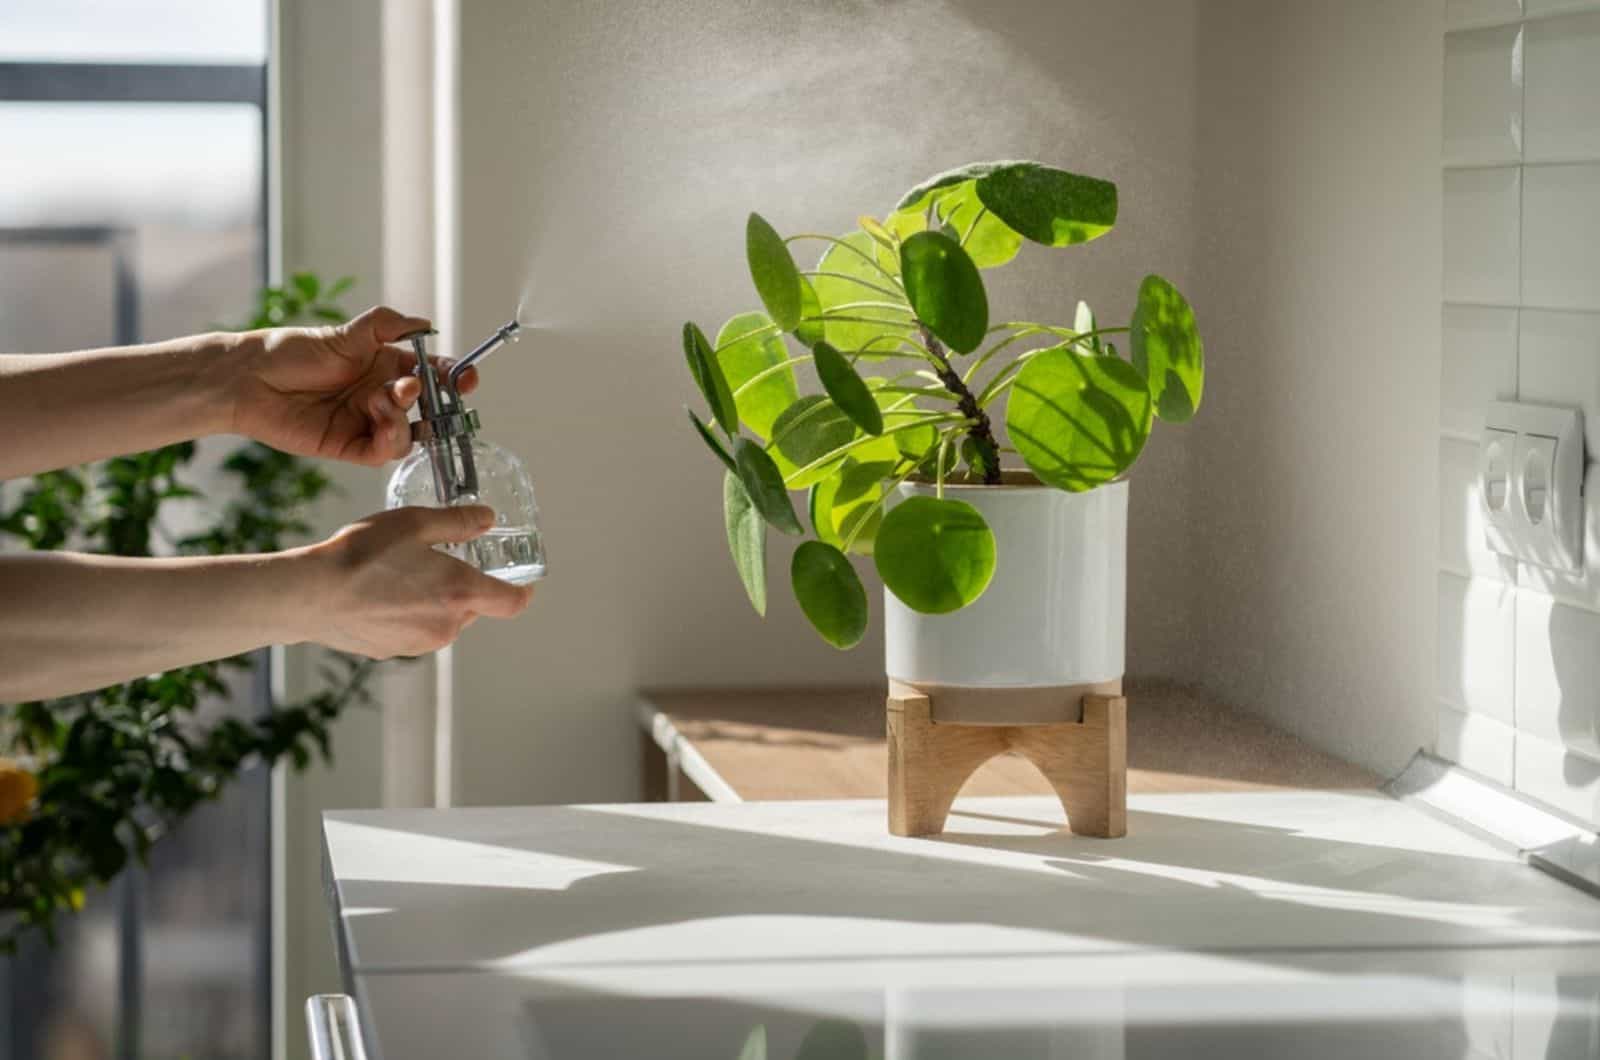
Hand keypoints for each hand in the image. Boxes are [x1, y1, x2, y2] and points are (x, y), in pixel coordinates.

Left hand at [231, 305, 479, 465]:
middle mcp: (381, 397)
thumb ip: (388, 325)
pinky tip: (378, 417)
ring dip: (406, 418)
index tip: (466, 379)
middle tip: (421, 391)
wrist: (249, 379)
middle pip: (428, 410)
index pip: (433, 375)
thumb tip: (426, 324)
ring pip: (410, 434)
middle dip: (436, 405)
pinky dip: (390, 437)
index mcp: (386, 367)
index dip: (454, 379)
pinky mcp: (349, 447)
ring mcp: (367, 424)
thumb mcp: (345, 333)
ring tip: (385, 399)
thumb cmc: (290, 351)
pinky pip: (384, 452)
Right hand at [300, 505, 532, 657]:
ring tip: (400, 574)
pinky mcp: (393, 651)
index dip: (523, 592)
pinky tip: (380, 594)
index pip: (513, 603)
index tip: (522, 582)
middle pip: (473, 608)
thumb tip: (487, 519)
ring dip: (434, 600)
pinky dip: (408, 614)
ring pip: (443, 620)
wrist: (310, 594)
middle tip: (437, 561)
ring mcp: (420, 644)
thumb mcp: (415, 522)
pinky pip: (414, 630)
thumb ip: (458, 522)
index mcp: (461, 593)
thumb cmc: (362, 555)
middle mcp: (447, 626)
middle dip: (464, 586)